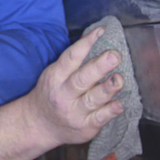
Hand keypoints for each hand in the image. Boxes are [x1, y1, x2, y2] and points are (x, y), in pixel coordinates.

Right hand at [24, 27, 125, 147]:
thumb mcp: (55, 73)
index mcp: (56, 77)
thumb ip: (72, 59)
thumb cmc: (52, 94)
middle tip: (114, 55)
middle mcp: (64, 95)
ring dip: (107, 89)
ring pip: (92, 99)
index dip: (86, 43)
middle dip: (99, 67)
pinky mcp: (85, 127)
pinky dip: (110, 111)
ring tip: (119, 79)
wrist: (39, 125)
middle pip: (82, 79)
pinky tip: (119, 104)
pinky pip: (99, 119)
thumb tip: (92, 36)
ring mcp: (74, 112)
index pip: (71, 58)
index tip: (101, 31)